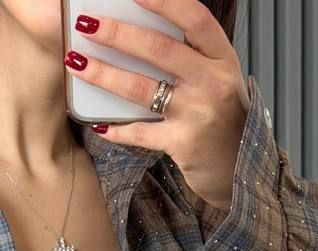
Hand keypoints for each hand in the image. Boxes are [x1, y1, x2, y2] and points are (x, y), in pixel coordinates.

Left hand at [64, 0, 249, 209]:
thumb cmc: (222, 117)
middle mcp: (212, 81)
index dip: (164, 2)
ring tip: (77, 63)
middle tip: (86, 25)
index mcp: (222, 57)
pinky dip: (115, 129)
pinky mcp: (183, 143)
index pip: (194, 18)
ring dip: (104, 74)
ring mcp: (198, 113)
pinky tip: (96, 123)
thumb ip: (190, 55)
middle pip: (158, 49)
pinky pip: (139, 133)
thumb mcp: (217, 77)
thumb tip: (140, 32)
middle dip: (117, 34)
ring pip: (141, 88)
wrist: (240, 167)